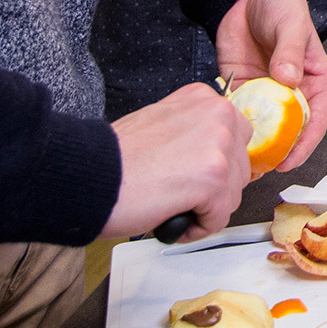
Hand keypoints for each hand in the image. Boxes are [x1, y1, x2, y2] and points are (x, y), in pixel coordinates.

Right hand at [102, 82, 248, 239]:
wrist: (87, 174)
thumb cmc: (115, 159)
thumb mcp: (163, 125)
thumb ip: (195, 132)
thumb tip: (216, 155)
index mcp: (205, 99)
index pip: (236, 139)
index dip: (215, 167)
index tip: (193, 177)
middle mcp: (218, 114)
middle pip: (239, 169)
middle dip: (213, 190)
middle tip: (178, 194)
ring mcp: (218, 145)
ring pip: (231, 195)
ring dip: (203, 210)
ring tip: (169, 204)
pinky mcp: (213, 178)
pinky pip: (219, 218)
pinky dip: (196, 228)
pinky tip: (170, 217)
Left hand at [213, 0, 326, 171]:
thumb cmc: (281, 3)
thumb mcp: (292, 24)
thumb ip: (290, 52)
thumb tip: (289, 78)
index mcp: (316, 80)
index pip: (317, 118)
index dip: (305, 144)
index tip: (289, 160)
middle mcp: (294, 91)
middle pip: (291, 130)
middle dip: (279, 151)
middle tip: (261, 167)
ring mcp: (268, 93)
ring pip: (265, 127)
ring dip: (256, 143)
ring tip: (242, 161)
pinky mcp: (244, 89)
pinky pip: (242, 113)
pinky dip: (235, 127)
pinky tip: (227, 139)